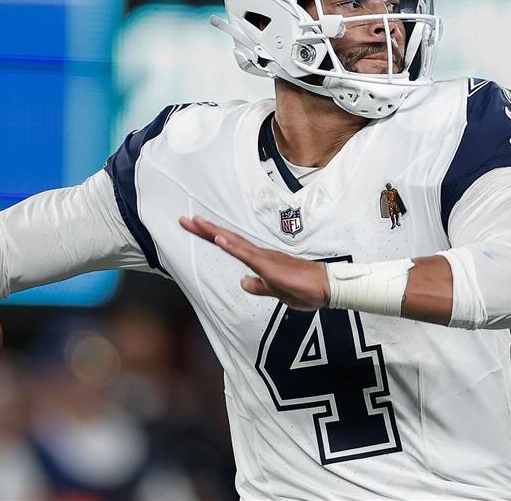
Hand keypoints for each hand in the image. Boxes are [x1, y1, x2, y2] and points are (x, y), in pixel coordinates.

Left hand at [179, 215, 329, 310]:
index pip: (231, 246)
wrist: (327, 289)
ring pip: (234, 242)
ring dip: (214, 232)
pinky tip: (220, 239)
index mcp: (260, 260)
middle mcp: (260, 255)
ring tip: (196, 222)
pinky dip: (232, 247)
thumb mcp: (275, 291)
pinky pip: (248, 255)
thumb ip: (258, 286)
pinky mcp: (270, 267)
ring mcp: (264, 259)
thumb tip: (243, 281)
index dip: (212, 237)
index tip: (194, 228)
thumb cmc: (305, 289)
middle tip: (184, 219)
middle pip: (228, 239)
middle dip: (205, 230)